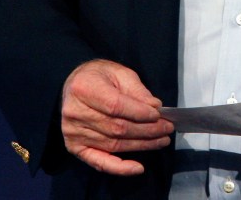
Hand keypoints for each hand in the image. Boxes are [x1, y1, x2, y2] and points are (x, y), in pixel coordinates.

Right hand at [60, 59, 173, 174]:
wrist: (74, 85)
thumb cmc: (99, 76)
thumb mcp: (120, 73)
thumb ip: (137, 90)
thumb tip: (155, 107)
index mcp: (84, 88)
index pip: (116, 106)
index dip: (139, 113)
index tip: (159, 114)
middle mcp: (75, 113)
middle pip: (117, 128)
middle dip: (147, 130)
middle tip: (167, 128)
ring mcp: (73, 133)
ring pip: (113, 144)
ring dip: (141, 145)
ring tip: (162, 140)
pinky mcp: (75, 147)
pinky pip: (99, 162)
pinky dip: (119, 168)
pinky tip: (138, 168)